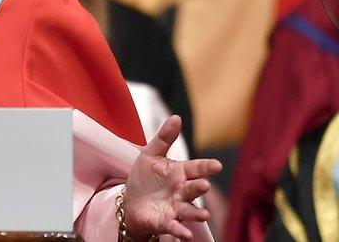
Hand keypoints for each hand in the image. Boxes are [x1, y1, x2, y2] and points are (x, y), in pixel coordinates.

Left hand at [124, 115, 221, 239]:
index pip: (195, 168)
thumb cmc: (145, 178)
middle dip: (199, 187)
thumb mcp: (150, 155)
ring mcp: (175, 208)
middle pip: (193, 189)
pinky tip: (185, 233)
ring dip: (196, 213)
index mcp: (179, 173)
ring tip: (203, 215)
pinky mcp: (165, 221)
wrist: (131, 202)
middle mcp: (181, 191)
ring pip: (189, 210)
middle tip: (203, 184)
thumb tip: (177, 117)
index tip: (216, 165)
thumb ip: (164, 138)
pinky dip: (180, 230)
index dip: (205, 166)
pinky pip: (174, 226)